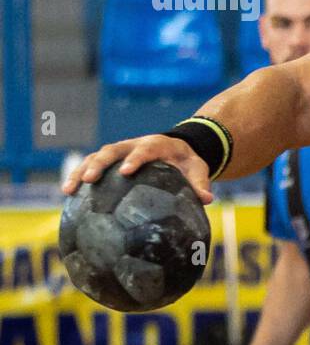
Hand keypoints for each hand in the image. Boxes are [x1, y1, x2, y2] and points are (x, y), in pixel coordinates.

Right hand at [61, 134, 213, 203]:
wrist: (177, 148)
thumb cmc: (187, 161)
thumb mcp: (198, 168)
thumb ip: (200, 182)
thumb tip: (207, 200)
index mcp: (155, 145)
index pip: (143, 149)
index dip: (134, 158)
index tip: (125, 171)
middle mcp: (133, 144)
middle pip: (111, 150)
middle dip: (99, 164)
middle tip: (89, 180)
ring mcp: (119, 151)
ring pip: (95, 157)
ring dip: (81, 171)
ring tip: (68, 190)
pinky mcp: (110, 160)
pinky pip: (90, 165)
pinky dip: (78, 177)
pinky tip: (68, 195)